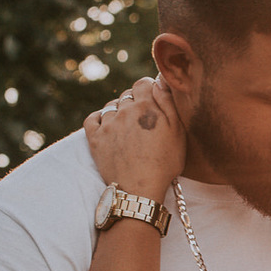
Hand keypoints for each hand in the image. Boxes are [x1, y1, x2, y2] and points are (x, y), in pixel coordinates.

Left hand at [85, 75, 185, 198]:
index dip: (148, 89)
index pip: (142, 82)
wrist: (141, 190)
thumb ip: (168, 102)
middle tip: (143, 121)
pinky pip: (93, 118)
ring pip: (111, 106)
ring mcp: (107, 124)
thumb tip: (159, 80)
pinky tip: (108, 126)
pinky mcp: (95, 138)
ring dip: (119, 112)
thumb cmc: (164, 163)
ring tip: (128, 128)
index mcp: (146, 107)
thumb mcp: (178, 132)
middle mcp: (124, 111)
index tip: (152, 100)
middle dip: (135, 103)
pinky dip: (99, 118)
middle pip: (127, 95)